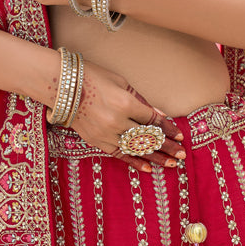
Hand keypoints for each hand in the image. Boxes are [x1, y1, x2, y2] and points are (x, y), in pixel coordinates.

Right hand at [69, 60, 184, 173]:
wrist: (62, 87)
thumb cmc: (93, 77)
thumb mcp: (121, 83)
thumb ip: (141, 101)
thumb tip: (159, 115)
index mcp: (125, 103)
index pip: (152, 120)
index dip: (168, 128)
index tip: (180, 135)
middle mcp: (117, 121)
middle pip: (148, 138)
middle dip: (167, 146)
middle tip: (183, 154)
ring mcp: (106, 134)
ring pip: (136, 149)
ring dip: (156, 157)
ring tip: (172, 164)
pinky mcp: (96, 141)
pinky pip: (119, 155)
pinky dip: (134, 162)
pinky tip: (148, 168)